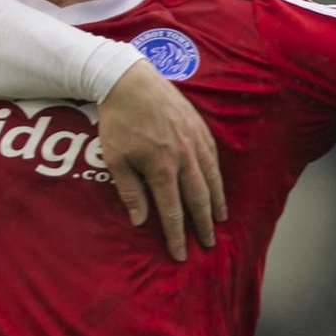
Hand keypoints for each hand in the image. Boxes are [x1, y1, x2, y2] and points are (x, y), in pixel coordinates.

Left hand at [97, 59, 227, 260]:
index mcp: (161, 168)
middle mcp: (184, 158)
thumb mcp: (115, 158)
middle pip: (198, 199)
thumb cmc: (117, 120)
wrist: (129, 79)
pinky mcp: (199, 128)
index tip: (179, 255)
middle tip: (209, 245)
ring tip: (220, 220)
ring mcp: (195, 142)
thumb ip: (129, 191)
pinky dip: (217, 177)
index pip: (172, 210)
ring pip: (211, 179)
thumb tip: (140, 222)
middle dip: (203, 225)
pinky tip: (217, 185)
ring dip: (216, 203)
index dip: (176, 235)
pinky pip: (213, 159)